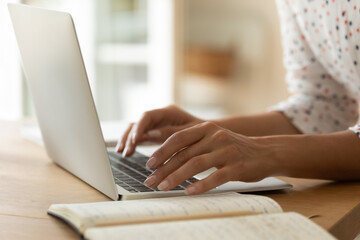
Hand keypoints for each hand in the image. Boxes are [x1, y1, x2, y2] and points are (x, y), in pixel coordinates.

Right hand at [116, 105, 202, 156]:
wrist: (211, 137)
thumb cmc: (205, 134)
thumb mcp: (191, 134)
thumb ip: (172, 133)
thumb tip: (151, 135)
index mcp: (169, 112)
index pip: (148, 116)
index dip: (139, 128)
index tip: (135, 140)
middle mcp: (160, 117)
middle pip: (138, 122)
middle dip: (130, 136)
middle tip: (126, 151)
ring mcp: (156, 125)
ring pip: (136, 129)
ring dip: (128, 140)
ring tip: (123, 153)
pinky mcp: (155, 134)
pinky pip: (140, 137)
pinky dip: (133, 144)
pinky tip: (127, 153)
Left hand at [143, 122, 275, 194]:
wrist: (266, 152)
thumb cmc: (234, 148)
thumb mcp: (214, 139)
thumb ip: (194, 143)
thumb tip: (167, 156)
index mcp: (206, 127)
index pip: (178, 138)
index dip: (161, 151)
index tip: (149, 164)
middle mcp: (215, 136)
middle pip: (184, 153)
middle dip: (164, 168)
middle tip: (150, 181)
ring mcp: (227, 151)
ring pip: (195, 164)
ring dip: (176, 177)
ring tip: (163, 187)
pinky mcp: (237, 166)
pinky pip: (215, 177)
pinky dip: (200, 185)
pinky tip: (189, 192)